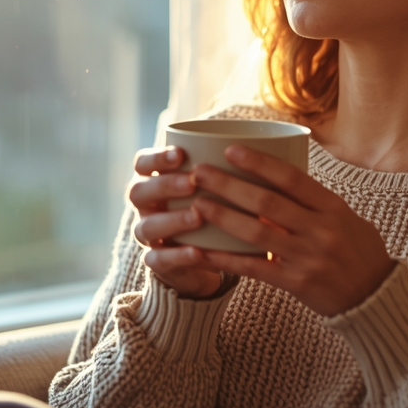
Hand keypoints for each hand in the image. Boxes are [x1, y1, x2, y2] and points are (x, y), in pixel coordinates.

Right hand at [128, 146, 224, 298]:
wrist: (205, 257)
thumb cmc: (214, 209)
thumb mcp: (217, 187)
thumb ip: (226, 169)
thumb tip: (268, 145)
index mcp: (155, 180)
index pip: (142, 163)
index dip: (157, 157)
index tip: (181, 153)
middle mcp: (147, 206)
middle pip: (139, 191)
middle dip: (165, 184)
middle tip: (193, 182)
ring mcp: (149, 235)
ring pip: (146, 226)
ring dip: (172, 220)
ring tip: (197, 216)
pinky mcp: (157, 262)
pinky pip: (157, 260)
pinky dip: (177, 256)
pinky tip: (197, 252)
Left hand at [190, 144, 395, 316]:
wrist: (376, 299)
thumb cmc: (359, 251)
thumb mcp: (345, 219)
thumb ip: (311, 203)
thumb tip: (271, 181)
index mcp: (333, 208)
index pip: (292, 178)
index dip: (259, 162)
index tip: (231, 150)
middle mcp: (320, 230)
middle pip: (267, 202)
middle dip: (229, 185)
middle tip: (200, 172)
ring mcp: (307, 258)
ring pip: (256, 233)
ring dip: (223, 216)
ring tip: (196, 203)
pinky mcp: (296, 284)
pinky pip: (254, 269)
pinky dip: (226, 259)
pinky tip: (202, 252)